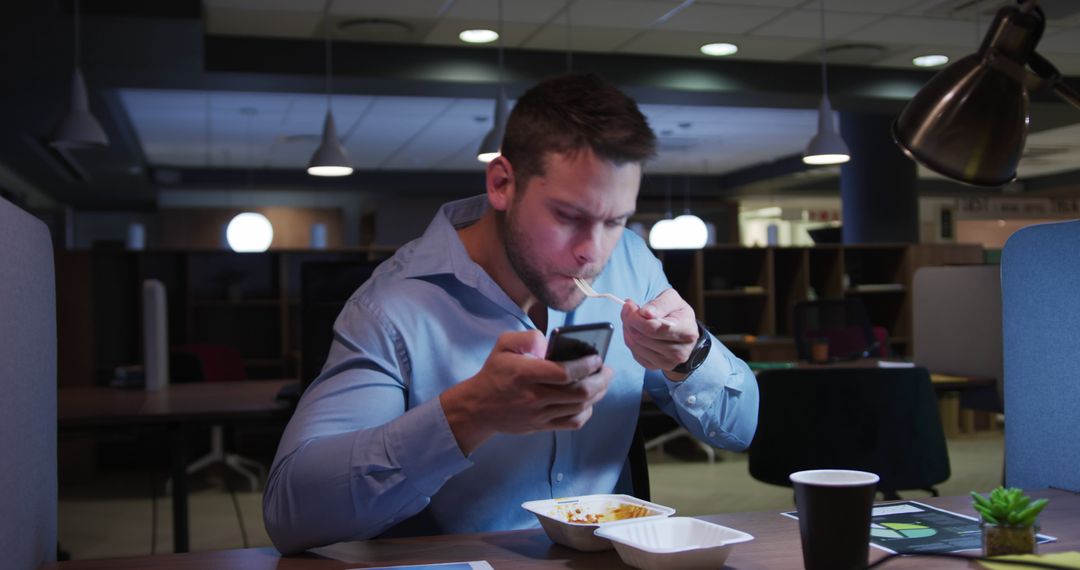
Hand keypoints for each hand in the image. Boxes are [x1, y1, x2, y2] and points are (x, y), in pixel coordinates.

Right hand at [440, 330, 612, 454]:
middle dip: (601, 380)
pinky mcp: (542, 426)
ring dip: (597, 394)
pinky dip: (586, 412)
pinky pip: (572, 423)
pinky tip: (588, 401)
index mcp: (525, 374)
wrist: (478, 408)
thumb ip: (527, 337)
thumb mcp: (503, 344)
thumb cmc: (494, 373)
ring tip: (602, 381)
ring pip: (580, 407)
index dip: (586, 366)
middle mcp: (534, 396)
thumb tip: (549, 342)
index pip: (564, 373)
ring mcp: (539, 414)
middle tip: (607, 370)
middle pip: (579, 392)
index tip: (596, 358)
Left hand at [620, 288, 698, 377]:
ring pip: (636, 346)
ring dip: (628, 330)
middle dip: (630, 321)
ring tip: (633, 319)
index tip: (629, 305)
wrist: (683, 332)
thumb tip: (645, 312)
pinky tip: (635, 331)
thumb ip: (660, 303)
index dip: (636, 317)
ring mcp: (667, 362)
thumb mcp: (673, 299)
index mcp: (686, 332)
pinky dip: (630, 340)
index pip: (654, 328)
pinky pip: (635, 354)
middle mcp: (679, 352)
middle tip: (628, 310)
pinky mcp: (656, 367)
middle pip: (642, 337)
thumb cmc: (677, 313)